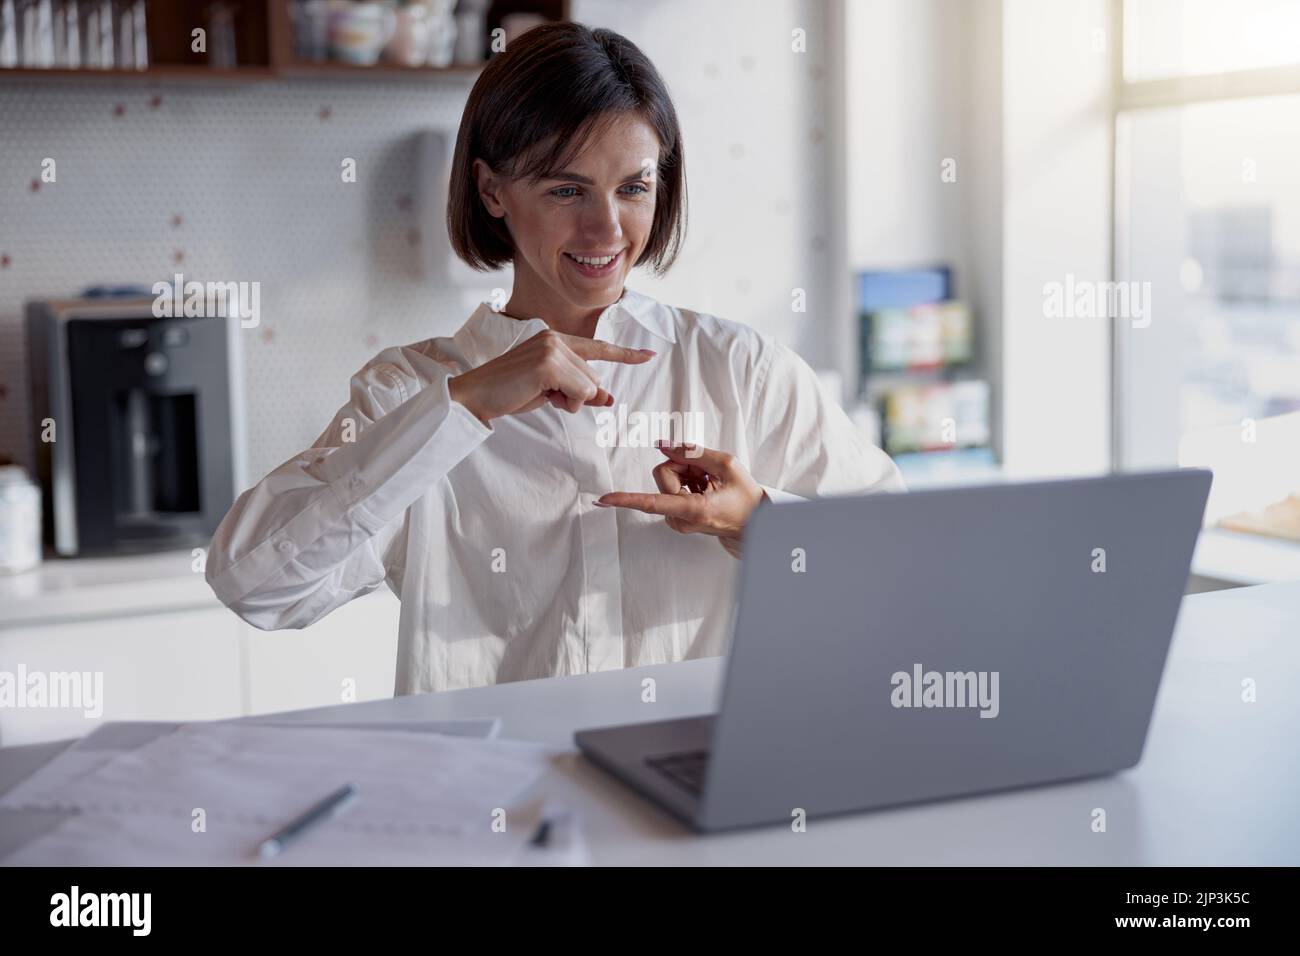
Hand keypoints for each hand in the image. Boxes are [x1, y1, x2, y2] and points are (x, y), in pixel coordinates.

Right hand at [448, 328, 655, 424]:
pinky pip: (579, 392)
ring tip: (541, 395)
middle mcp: (556, 338)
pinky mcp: (548, 363)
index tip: (648, 356)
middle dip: (577, 396)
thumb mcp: (550, 391)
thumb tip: (607, 398)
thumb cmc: (510, 391)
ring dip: (569, 401)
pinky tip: (542, 396)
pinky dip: (566, 402)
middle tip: (546, 396)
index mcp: (555, 339)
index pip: (597, 348)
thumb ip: (578, 389)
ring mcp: (552, 348)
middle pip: (594, 378)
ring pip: (589, 387)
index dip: (624, 355)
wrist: (477, 394)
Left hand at [596, 443, 765, 558]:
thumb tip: (661, 443)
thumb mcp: (726, 464)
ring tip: (709, 484)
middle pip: (662, 473)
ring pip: (665, 479)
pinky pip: (670, 488)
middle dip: (683, 465)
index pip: (653, 503)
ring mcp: (676, 521)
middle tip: (708, 474)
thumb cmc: (744, 495)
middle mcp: (680, 520)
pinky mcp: (674, 519)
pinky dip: (687, 482)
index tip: (603, 499)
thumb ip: (692, 451)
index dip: (626, 499)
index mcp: (694, 509)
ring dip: (687, 474)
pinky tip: (704, 489)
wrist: (754, 522)